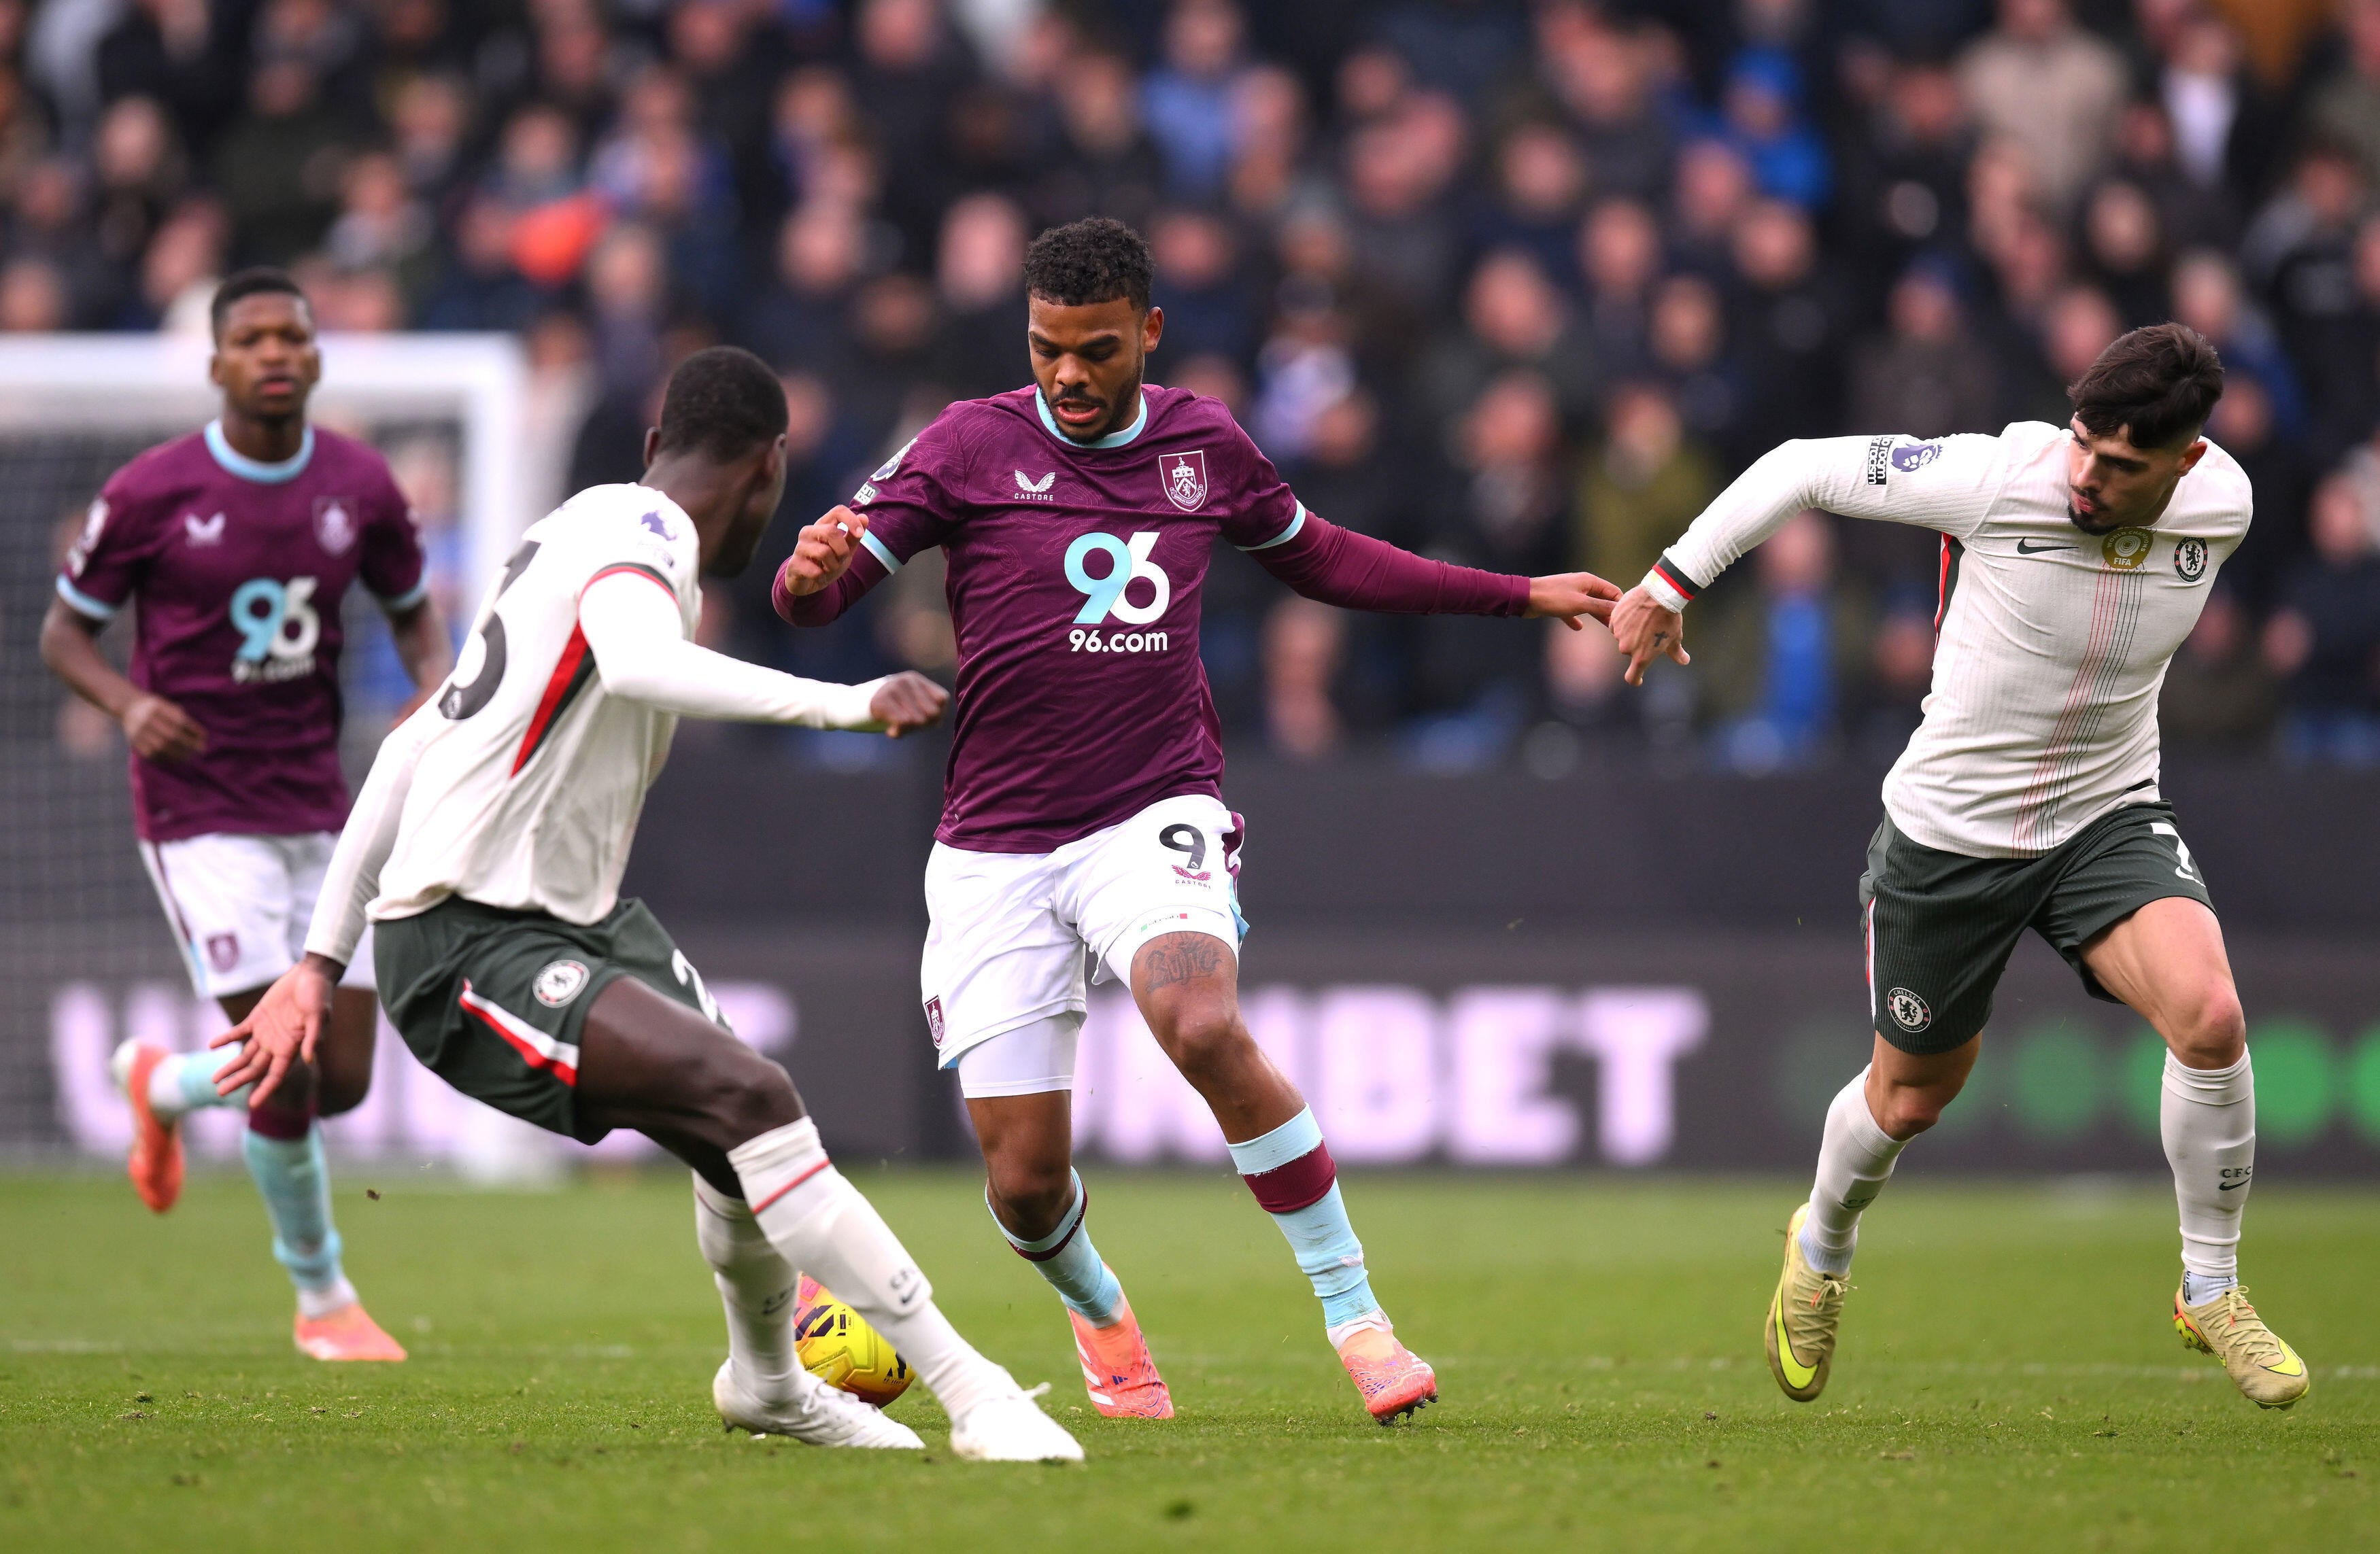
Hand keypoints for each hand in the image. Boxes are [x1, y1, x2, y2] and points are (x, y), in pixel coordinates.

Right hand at [121, 692, 206, 760]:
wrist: (129, 706)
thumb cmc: (156, 707)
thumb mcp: (168, 705)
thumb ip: (182, 718)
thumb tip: (201, 736)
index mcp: (158, 708)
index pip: (179, 721)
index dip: (193, 730)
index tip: (204, 737)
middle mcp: (148, 719)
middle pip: (172, 735)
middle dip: (189, 744)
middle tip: (201, 750)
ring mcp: (140, 731)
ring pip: (162, 746)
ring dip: (178, 754)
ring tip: (189, 757)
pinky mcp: (134, 741)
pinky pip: (151, 753)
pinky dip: (164, 758)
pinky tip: (174, 759)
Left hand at [209, 954, 338, 1107]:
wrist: (311, 975)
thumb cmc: (319, 996)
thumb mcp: (318, 1016)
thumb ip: (313, 1038)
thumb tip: (308, 1060)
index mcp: (292, 1047)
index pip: (276, 1074)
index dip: (265, 1090)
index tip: (252, 1104)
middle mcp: (277, 1044)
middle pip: (255, 1069)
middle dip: (238, 1081)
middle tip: (220, 1093)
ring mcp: (266, 1031)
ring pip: (245, 1055)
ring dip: (230, 1067)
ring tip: (214, 1079)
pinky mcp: (257, 1017)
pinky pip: (238, 1032)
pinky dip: (226, 1039)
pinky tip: (213, 1046)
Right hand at [779, 506, 869, 596]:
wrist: (808, 582)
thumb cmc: (826, 562)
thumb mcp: (845, 550)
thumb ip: (854, 536)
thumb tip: (864, 517)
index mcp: (823, 525)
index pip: (837, 511)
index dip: (851, 520)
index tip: (860, 534)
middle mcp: (808, 532)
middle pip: (830, 532)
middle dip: (842, 550)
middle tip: (840, 559)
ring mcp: (799, 547)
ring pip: (824, 552)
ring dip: (833, 565)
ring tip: (828, 569)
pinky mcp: (794, 564)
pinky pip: (815, 571)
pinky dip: (822, 577)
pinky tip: (818, 576)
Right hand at [869, 671, 948, 736]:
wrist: (852, 707)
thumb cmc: (889, 711)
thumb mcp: (911, 708)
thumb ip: (928, 715)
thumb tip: (929, 720)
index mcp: (917, 680)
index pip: (942, 699)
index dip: (936, 715)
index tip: (921, 719)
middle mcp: (906, 680)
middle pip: (932, 713)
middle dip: (923, 724)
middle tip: (908, 724)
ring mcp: (893, 688)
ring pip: (918, 720)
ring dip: (908, 730)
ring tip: (898, 727)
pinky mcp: (880, 701)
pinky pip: (902, 723)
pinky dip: (898, 733)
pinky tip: (890, 731)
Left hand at [1523, 572, 1622, 629]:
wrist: (1525, 597)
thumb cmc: (1553, 598)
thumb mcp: (1580, 603)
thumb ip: (1601, 607)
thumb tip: (1619, 610)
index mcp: (1589, 581)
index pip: (1613, 591)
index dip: (1620, 604)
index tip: (1626, 619)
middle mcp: (1581, 585)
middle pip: (1601, 598)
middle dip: (1609, 612)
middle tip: (1618, 627)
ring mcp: (1570, 593)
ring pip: (1588, 605)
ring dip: (1596, 616)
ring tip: (1606, 629)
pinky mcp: (1559, 602)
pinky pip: (1572, 611)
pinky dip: (1576, 619)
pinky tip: (1578, 628)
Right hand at [1608, 586, 1690, 685]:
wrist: (1660, 595)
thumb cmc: (1669, 618)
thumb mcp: (1675, 637)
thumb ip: (1677, 653)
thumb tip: (1684, 661)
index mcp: (1642, 657)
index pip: (1632, 677)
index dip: (1636, 679)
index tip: (1639, 679)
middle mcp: (1627, 648)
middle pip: (1630, 651)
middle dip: (1638, 644)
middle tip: (1649, 630)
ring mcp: (1619, 634)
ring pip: (1622, 637)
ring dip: (1629, 632)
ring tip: (1643, 618)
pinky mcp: (1614, 619)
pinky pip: (1616, 624)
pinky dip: (1623, 621)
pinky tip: (1634, 612)